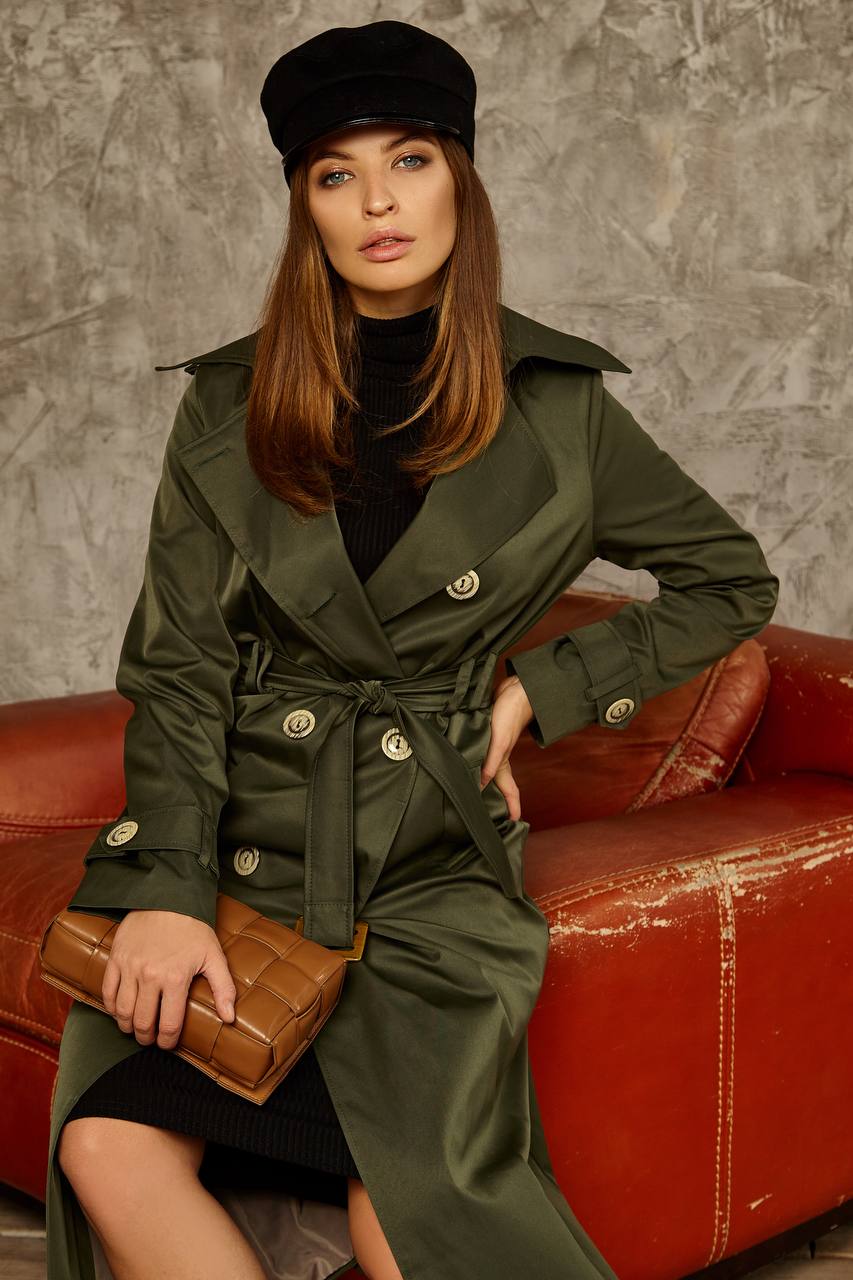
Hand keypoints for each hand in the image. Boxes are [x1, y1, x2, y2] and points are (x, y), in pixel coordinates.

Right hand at [102, 909, 236, 1049]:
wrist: (168, 897)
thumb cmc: (193, 928)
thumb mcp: (214, 955)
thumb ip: (223, 988)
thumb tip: (230, 1018)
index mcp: (176, 978)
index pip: (170, 1024)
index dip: (168, 1041)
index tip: (168, 1043)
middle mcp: (150, 976)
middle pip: (143, 1022)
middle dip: (146, 1038)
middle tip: (150, 1039)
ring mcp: (130, 968)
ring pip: (123, 1012)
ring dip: (128, 1026)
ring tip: (135, 1027)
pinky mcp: (116, 958)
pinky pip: (107, 992)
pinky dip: (112, 1007)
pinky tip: (120, 1010)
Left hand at [480, 674, 533, 820]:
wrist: (515, 688)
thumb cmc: (510, 714)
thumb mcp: (500, 741)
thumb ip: (491, 762)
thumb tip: (481, 783)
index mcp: (502, 761)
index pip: (508, 790)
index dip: (511, 806)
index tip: (513, 822)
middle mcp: (496, 756)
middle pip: (494, 782)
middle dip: (492, 797)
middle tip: (485, 813)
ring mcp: (490, 744)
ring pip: (483, 767)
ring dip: (477, 777)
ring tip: (468, 790)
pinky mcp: (483, 732)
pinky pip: (476, 751)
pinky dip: (470, 758)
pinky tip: (461, 759)